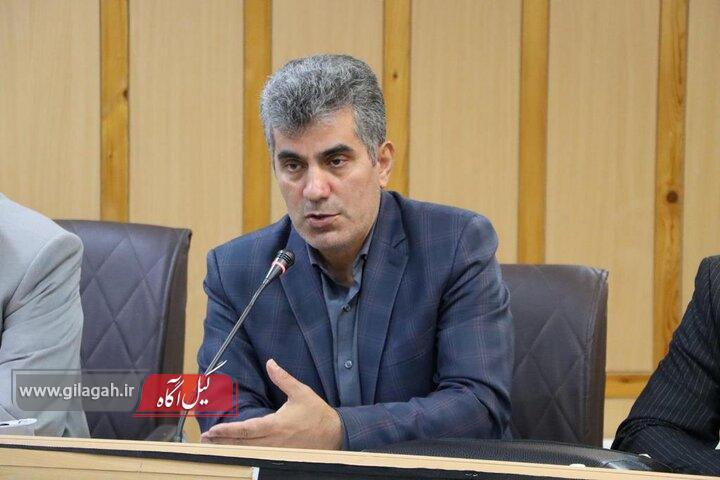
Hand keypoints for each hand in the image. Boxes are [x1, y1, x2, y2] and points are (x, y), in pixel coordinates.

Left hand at [200, 359, 342, 449]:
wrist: (335, 433)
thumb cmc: (317, 413)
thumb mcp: (300, 392)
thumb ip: (283, 378)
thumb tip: (270, 363)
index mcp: (276, 425)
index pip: (246, 429)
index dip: (227, 431)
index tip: (213, 430)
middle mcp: (273, 441)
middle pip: (242, 444)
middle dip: (222, 442)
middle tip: (205, 440)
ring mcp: (276, 451)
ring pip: (248, 451)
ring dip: (230, 448)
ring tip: (214, 445)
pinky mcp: (281, 456)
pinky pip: (259, 455)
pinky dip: (244, 452)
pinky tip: (235, 450)